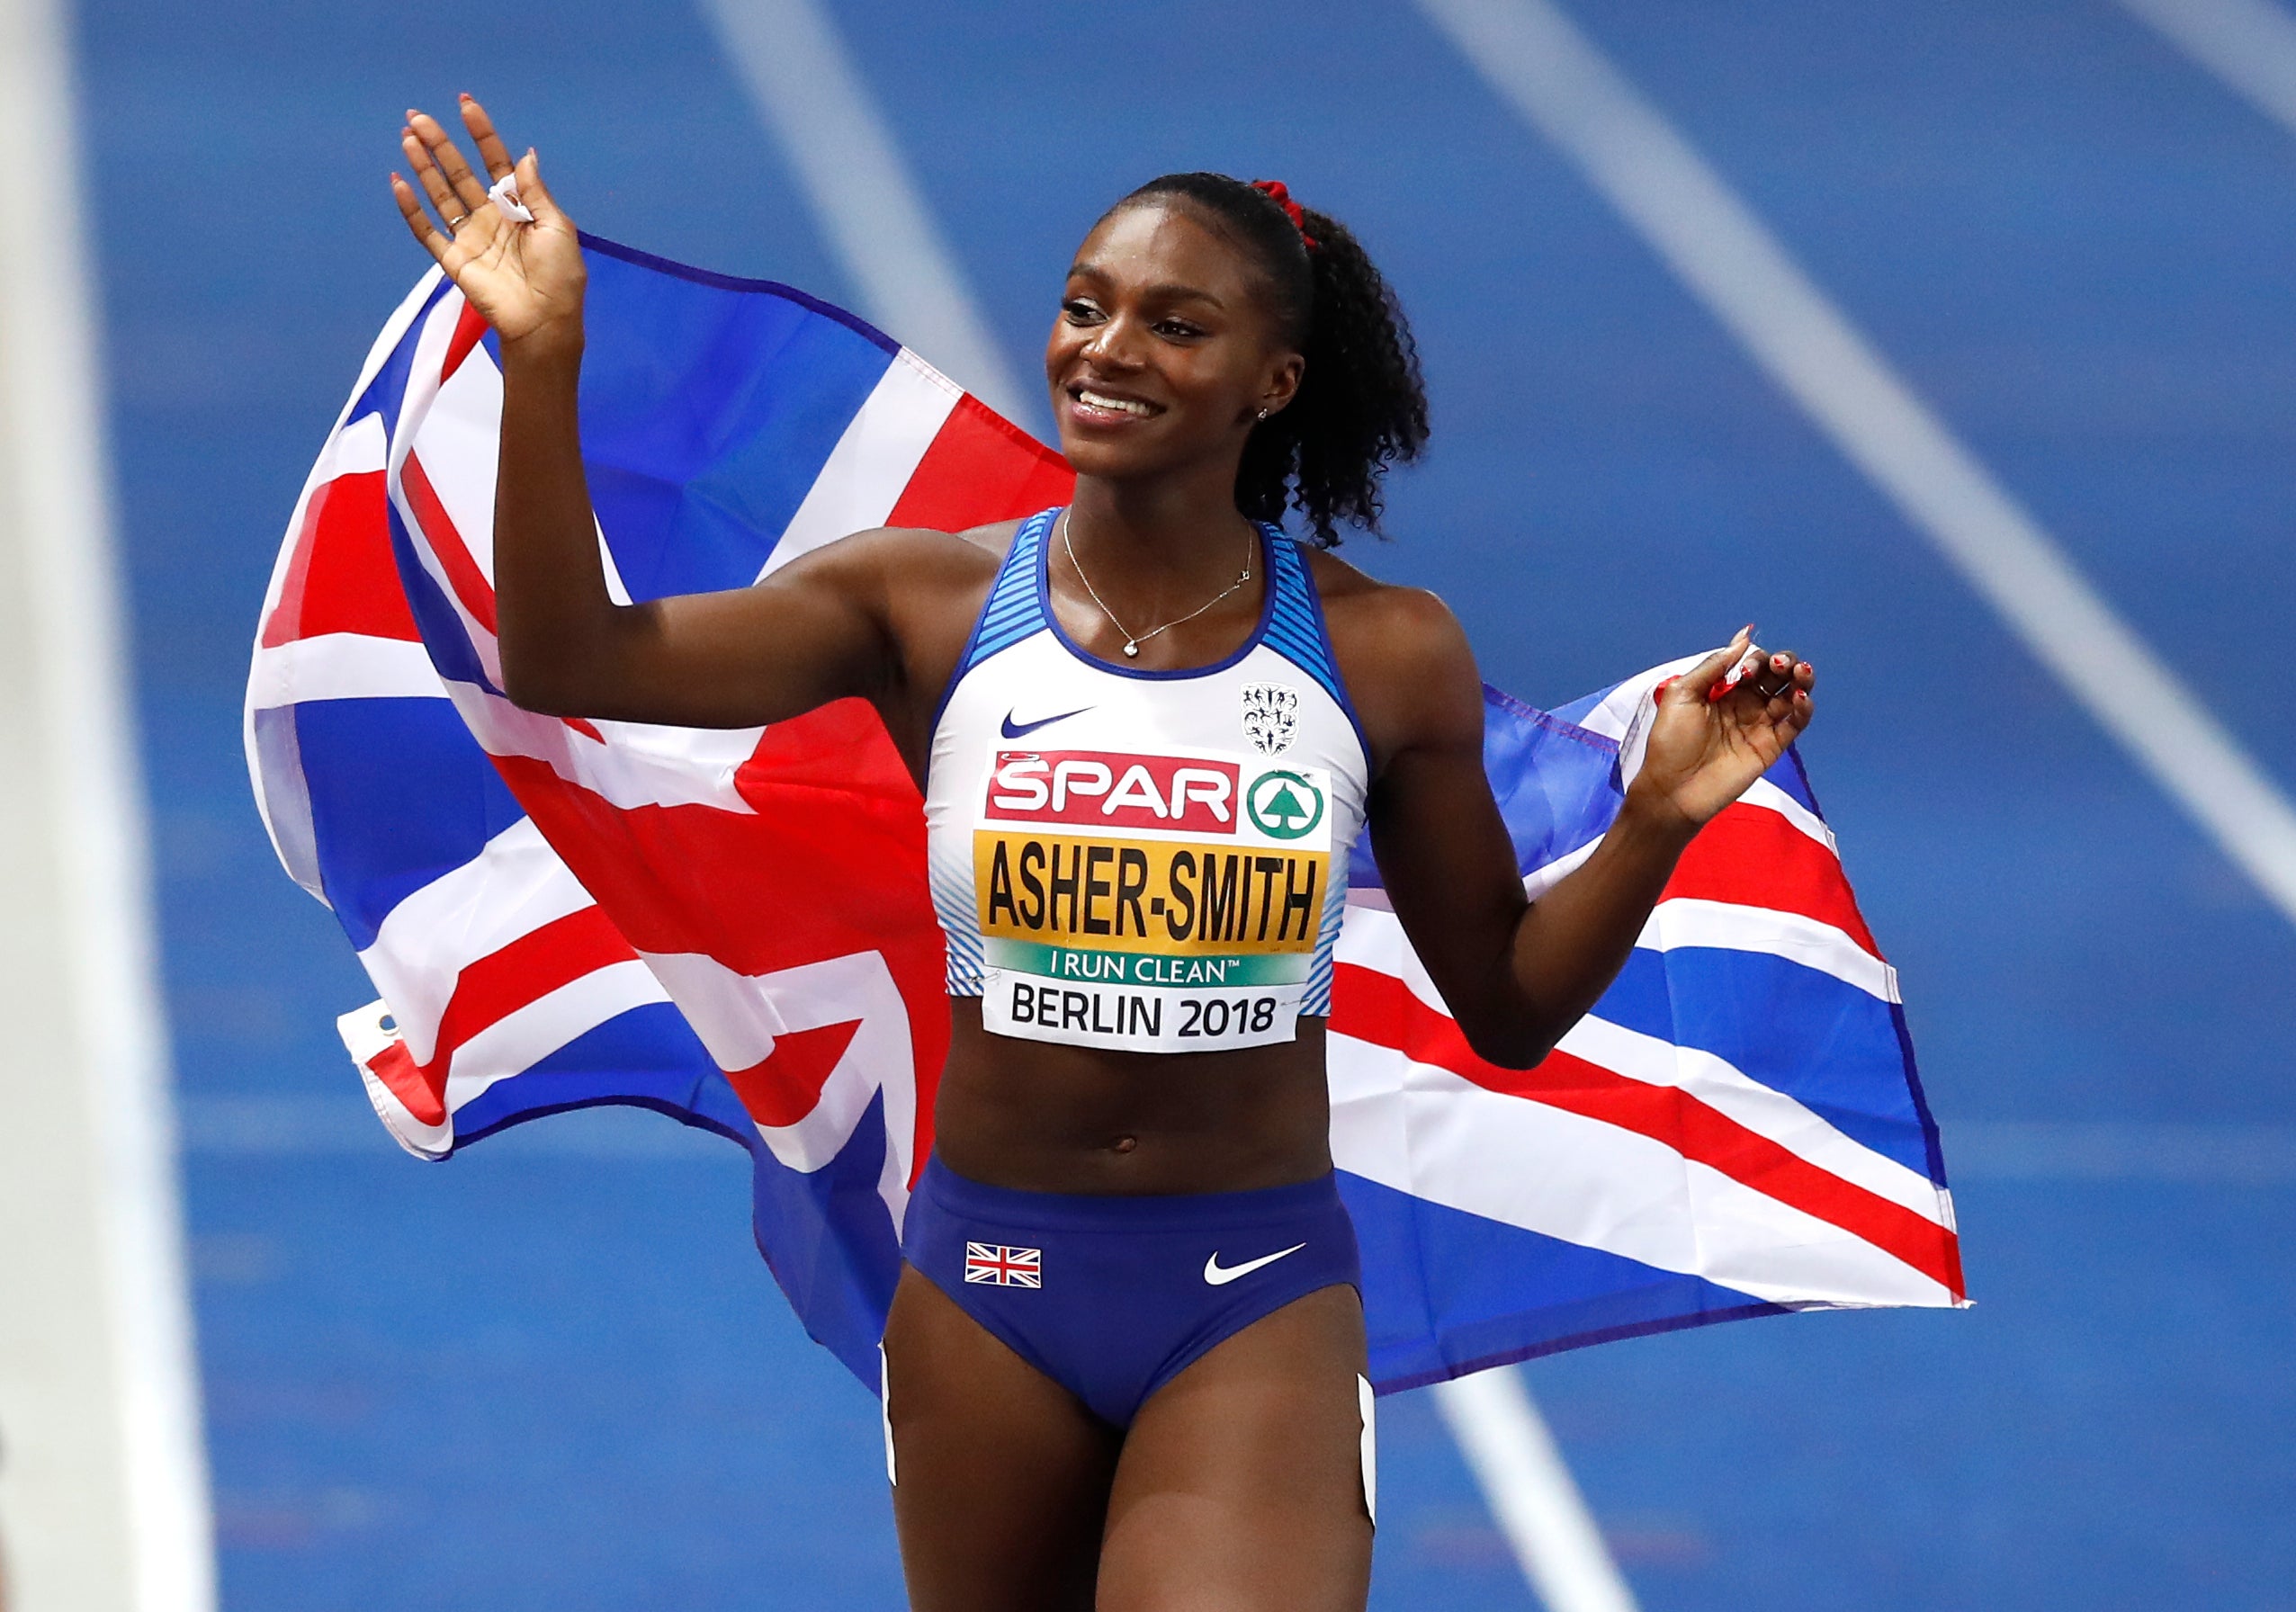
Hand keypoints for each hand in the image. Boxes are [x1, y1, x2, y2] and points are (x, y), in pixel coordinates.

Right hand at [390, 95, 584, 349]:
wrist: (545, 322)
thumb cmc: (560, 277)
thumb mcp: (557, 228)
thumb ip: (535, 191)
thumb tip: (525, 154)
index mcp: (519, 207)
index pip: (496, 162)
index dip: (481, 134)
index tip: (466, 104)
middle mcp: (491, 217)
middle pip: (460, 173)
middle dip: (440, 144)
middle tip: (417, 116)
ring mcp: (470, 237)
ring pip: (441, 194)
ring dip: (424, 167)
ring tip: (408, 138)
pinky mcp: (454, 260)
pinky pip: (426, 231)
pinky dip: (411, 208)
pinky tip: (399, 182)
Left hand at [1628, 627, 1814, 831]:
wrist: (1673, 788)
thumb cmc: (1670, 742)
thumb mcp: (1682, 694)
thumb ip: (1713, 666)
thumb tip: (1743, 638)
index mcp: (1723, 691)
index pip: (1752, 665)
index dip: (1755, 660)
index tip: (1744, 670)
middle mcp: (1745, 705)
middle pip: (1776, 676)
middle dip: (1783, 663)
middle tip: (1779, 665)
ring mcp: (1759, 725)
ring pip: (1791, 696)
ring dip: (1801, 679)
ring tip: (1800, 672)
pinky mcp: (1771, 747)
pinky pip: (1795, 724)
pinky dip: (1803, 708)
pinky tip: (1800, 698)